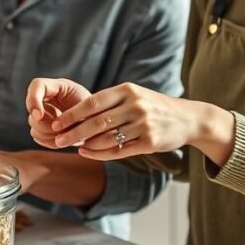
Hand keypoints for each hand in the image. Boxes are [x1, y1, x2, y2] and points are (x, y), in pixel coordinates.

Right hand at [25, 78, 90, 148]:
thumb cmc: (95, 109)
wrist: (95, 121)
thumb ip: (76, 110)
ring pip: (34, 128)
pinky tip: (62, 138)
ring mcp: (42, 114)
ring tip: (66, 134)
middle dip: (46, 126)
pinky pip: (38, 138)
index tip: (39, 116)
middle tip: (62, 129)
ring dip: (50, 135)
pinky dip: (50, 141)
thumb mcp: (90, 105)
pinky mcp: (42, 128)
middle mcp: (45, 99)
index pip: (36, 86)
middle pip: (33, 114)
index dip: (33, 101)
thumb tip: (57, 124)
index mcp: (56, 87)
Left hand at [48, 82, 202, 160]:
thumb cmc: (154, 106)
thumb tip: (76, 114)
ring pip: (106, 138)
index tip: (56, 123)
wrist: (188, 118)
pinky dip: (100, 154)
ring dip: (86, 145)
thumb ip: (110, 102)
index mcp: (127, 90)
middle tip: (57, 140)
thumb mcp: (135, 95)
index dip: (72, 114)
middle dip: (73, 132)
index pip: (92, 103)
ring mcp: (143, 124)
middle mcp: (135, 105)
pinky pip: (119, 151)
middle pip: (96, 122)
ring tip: (73, 147)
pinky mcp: (150, 142)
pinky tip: (88, 153)